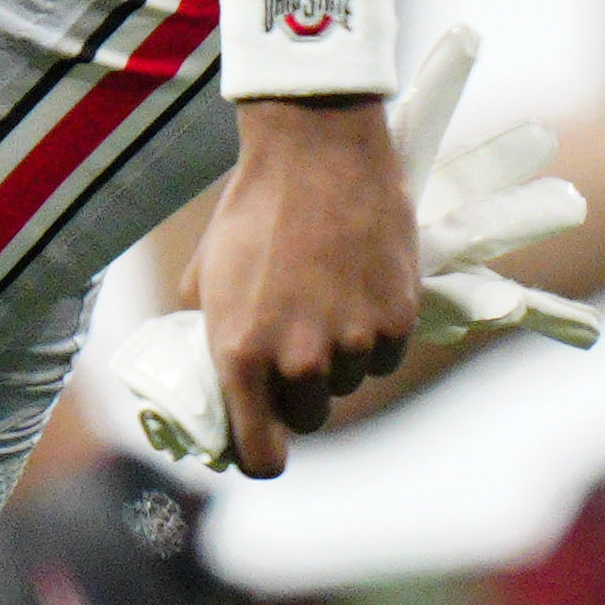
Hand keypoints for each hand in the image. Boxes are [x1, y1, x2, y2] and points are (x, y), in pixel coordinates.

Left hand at [82, 24, 593, 478]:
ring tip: (326, 299)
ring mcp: (353, 342)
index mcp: (242, 356)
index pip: (260, 457)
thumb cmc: (254, 209)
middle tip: (294, 345)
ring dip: (339, 358)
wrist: (316, 148)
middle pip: (308, 419)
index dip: (261, 452)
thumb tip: (210, 379)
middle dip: (299, 392)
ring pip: (349, 383)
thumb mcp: (207, 279)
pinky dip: (375, 334)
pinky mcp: (397, 319)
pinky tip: (358, 289)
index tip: (264, 439)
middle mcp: (300, 360)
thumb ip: (209, 337)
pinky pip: (385, 354)